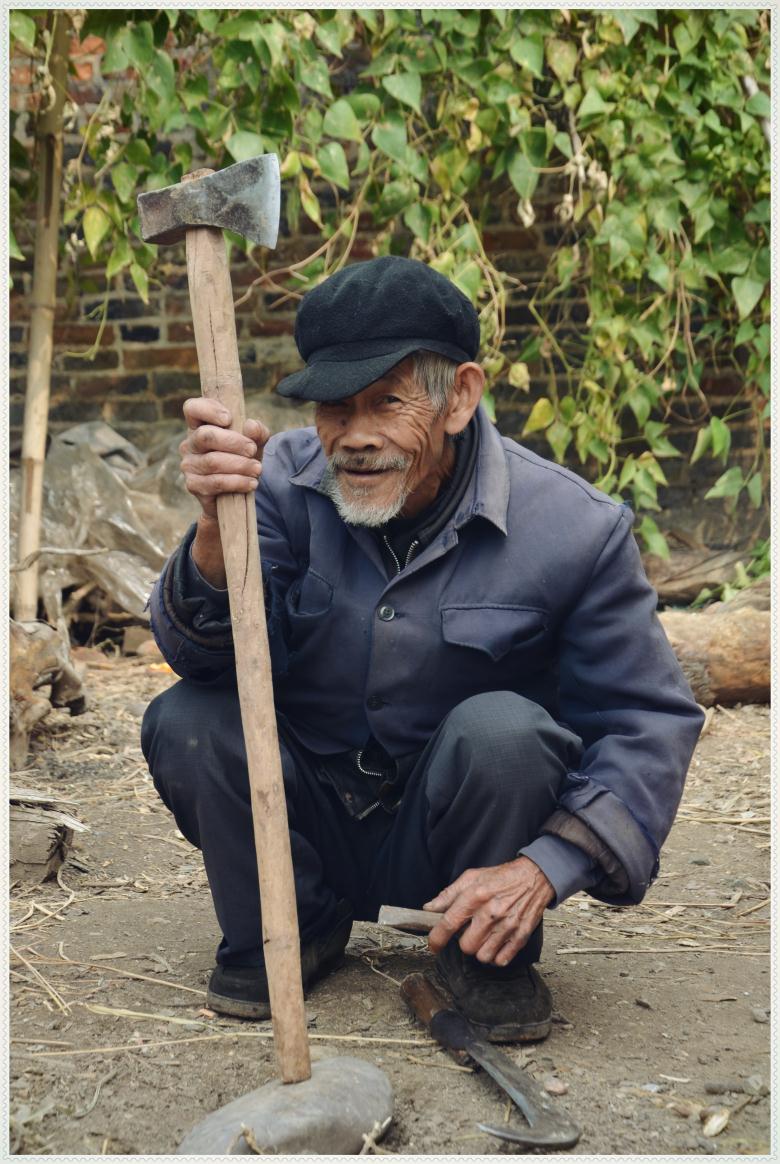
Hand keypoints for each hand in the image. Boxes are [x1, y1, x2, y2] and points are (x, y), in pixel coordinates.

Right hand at [179, 398, 270, 519]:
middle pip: (205, 436)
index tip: (229, 418)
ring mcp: (189, 465)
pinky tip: (251, 483)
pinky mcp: (193, 485)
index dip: (208, 410)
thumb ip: (257, 432)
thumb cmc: (242, 459)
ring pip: (213, 461)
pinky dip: (237, 482)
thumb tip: (251, 426)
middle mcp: (190, 443)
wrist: (236, 493)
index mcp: (200, 426)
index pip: (192, 408)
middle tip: (252, 449)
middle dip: (233, 442)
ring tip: (257, 469)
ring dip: (240, 465)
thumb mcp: (255, 443)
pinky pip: (215, 482)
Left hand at [423, 856, 554, 966]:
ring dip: (480, 950)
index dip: (437, 939)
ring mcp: (507, 926)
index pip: (449, 924)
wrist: (534, 877)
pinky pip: (501, 960)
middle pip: (466, 946)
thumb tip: (429, 908)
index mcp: (475, 896)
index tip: (434, 945)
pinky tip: (495, 944)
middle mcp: (491, 913)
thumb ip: (448, 894)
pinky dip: (496, 956)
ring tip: (483, 938)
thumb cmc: (501, 877)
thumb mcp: (472, 877)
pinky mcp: (521, 935)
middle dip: (464, 942)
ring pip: (483, 956)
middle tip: (469, 932)